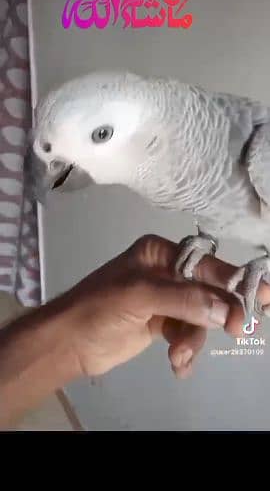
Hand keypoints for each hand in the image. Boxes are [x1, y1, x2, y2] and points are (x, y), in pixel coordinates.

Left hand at [67, 234, 230, 378]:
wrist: (68, 343)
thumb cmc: (98, 308)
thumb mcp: (139, 296)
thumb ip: (183, 299)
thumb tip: (224, 309)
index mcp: (160, 254)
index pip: (206, 264)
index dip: (234, 280)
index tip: (261, 296)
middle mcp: (166, 272)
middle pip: (207, 291)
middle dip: (219, 313)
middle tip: (237, 331)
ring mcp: (164, 299)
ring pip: (199, 318)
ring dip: (194, 340)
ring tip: (180, 358)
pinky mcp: (160, 323)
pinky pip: (186, 334)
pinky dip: (186, 350)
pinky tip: (179, 365)